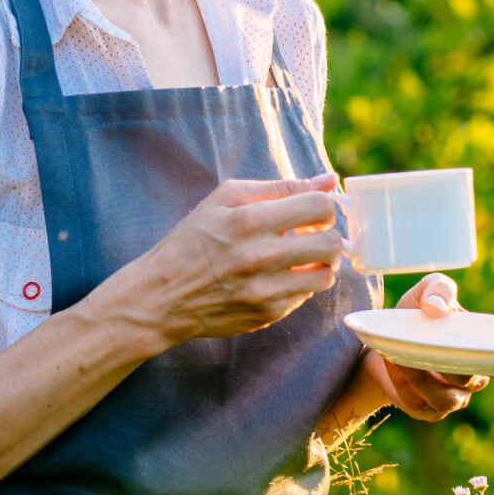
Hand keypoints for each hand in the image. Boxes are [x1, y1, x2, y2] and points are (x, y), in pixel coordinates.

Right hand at [104, 175, 345, 350]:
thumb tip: (327, 180)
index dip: (325, 206)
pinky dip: (299, 285)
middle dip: (328, 235)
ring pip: (327, 275)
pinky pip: (305, 297)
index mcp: (248, 220)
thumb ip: (279, 187)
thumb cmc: (191, 241)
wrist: (161, 296)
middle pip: (332, 243)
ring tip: (301, 258)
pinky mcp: (267, 313)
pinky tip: (278, 277)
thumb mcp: (224, 200)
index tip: (314, 212)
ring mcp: (266, 289)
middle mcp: (260, 256)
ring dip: (320, 264)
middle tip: (312, 235)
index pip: (320, 207)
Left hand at [367, 273, 488, 420]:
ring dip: (422, 380)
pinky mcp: (428, 410)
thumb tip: (437, 308)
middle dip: (446, 366)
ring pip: (446, 399)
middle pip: (470, 381)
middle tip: (419, 347)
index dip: (485, 357)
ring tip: (402, 360)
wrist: (386, 340)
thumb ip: (438, 289)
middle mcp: (473, 378)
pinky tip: (396, 369)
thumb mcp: (426, 290)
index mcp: (481, 349)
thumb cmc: (416, 312)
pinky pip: (422, 407)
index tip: (460, 343)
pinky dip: (406, 390)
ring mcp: (452, 398)